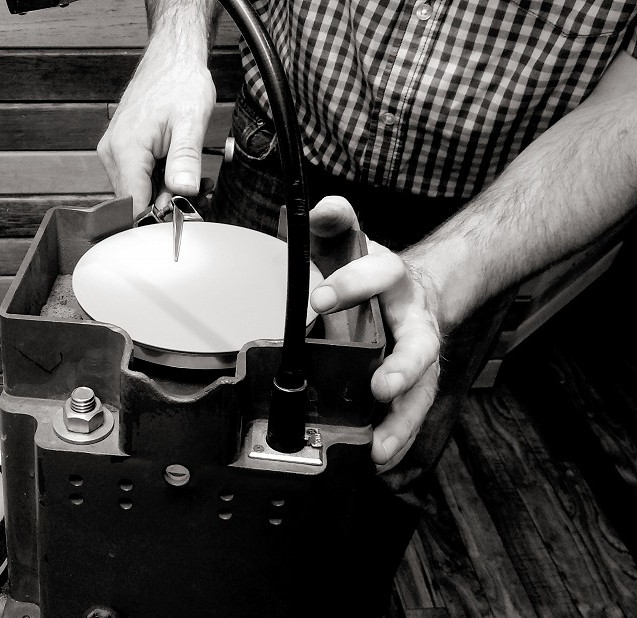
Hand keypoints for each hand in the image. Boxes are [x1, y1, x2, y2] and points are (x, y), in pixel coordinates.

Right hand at [97, 39, 215, 216]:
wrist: (171, 59)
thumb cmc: (181, 83)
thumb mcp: (191, 122)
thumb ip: (185, 159)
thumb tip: (183, 191)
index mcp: (126, 148)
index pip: (133, 204)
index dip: (158, 215)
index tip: (182, 213)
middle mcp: (112, 152)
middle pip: (134, 200)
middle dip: (164, 203)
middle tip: (195, 192)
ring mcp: (113, 151)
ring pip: (136, 191)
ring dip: (162, 192)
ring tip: (186, 175)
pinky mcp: (119, 149)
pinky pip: (135, 177)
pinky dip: (156, 180)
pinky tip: (174, 168)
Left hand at [308, 197, 441, 472]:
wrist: (417, 293)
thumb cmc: (373, 272)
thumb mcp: (349, 241)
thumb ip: (333, 223)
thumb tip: (319, 208)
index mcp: (393, 278)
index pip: (378, 274)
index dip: (352, 284)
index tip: (321, 297)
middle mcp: (414, 320)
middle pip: (420, 345)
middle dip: (404, 367)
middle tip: (383, 387)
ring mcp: (418, 356)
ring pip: (422, 391)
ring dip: (403, 420)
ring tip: (380, 447)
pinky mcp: (414, 385)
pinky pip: (411, 414)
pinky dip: (398, 439)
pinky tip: (381, 459)